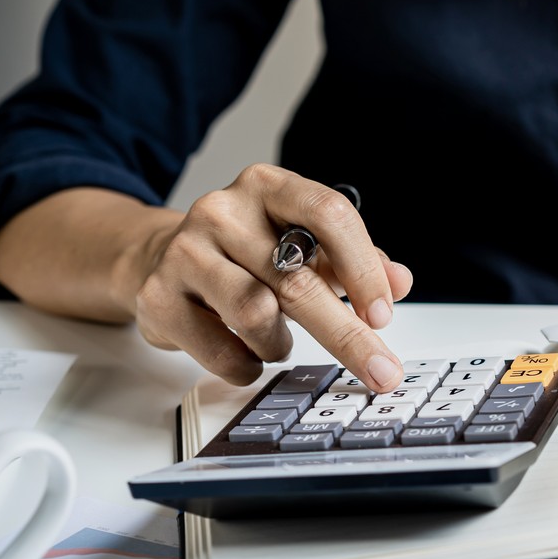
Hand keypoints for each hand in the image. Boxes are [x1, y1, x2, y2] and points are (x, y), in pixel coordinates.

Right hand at [130, 164, 412, 389]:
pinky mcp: (158, 296)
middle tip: (381, 371)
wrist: (159, 259)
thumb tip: (399, 282)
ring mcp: (186, 251)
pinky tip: (248, 356)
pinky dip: (247, 366)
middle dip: (348, 335)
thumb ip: (354, 263)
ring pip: (257, 314)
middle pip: (297, 278)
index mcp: (268, 187)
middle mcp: (224, 211)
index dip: (362, 267)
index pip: (328, 214)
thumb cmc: (245, 254)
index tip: (382, 313)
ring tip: (277, 341)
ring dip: (280, 344)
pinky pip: (221, 351)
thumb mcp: (304, 246)